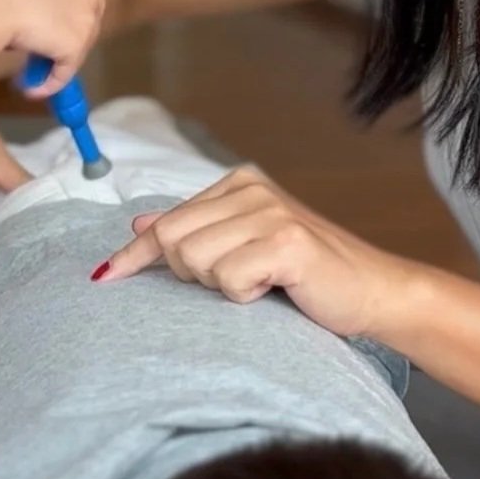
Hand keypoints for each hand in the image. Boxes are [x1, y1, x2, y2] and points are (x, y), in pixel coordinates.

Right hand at [0, 0, 104, 96]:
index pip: (82, 3)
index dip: (66, 21)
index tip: (49, 34)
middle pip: (84, 28)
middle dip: (63, 44)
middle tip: (40, 58)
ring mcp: (85, 22)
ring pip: (74, 52)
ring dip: (54, 67)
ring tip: (29, 79)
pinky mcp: (75, 46)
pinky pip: (64, 72)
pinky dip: (49, 84)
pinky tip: (31, 91)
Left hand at [96, 165, 415, 338]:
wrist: (374, 293)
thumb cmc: (305, 276)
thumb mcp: (242, 248)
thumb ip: (195, 232)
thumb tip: (139, 223)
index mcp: (237, 183)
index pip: (167, 221)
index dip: (134, 254)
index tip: (105, 277)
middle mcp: (250, 188)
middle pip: (173, 241)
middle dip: (191, 274)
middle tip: (235, 282)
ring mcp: (270, 211)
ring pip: (195, 261)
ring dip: (220, 286)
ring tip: (259, 283)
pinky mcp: (287, 241)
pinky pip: (228, 279)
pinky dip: (244, 295)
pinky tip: (274, 288)